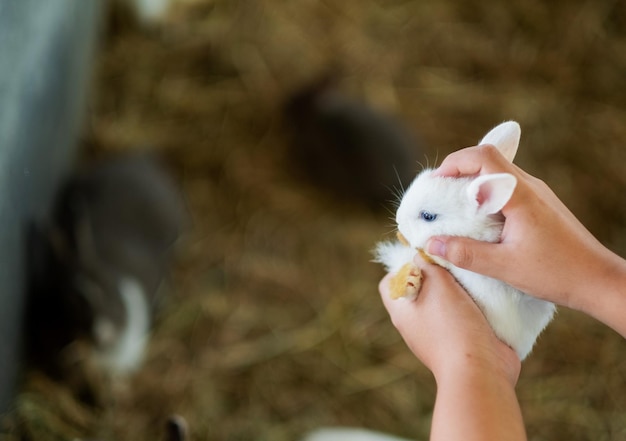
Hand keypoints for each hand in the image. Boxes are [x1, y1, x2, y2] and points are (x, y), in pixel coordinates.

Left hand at [379, 254, 519, 385]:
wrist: (480, 370)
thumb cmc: (452, 325)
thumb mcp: (437, 284)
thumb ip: (428, 264)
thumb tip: (421, 254)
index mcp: (402, 312)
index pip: (390, 283)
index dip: (402, 266)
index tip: (424, 256)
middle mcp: (416, 325)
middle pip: (420, 290)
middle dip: (437, 274)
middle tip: (453, 260)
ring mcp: (439, 336)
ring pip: (446, 303)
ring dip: (460, 290)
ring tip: (472, 273)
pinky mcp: (463, 343)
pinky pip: (465, 318)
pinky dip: (475, 306)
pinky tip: (487, 294)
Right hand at [426, 144, 625, 316]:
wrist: (598, 280)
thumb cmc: (556, 273)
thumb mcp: (504, 267)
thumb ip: (465, 254)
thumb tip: (431, 244)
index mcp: (520, 195)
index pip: (484, 157)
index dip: (455, 162)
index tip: (436, 183)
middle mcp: (530, 186)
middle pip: (488, 158)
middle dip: (459, 170)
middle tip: (439, 194)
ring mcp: (537, 194)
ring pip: (498, 173)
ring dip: (472, 182)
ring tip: (454, 207)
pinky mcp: (540, 204)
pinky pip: (507, 187)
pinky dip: (486, 194)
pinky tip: (479, 219)